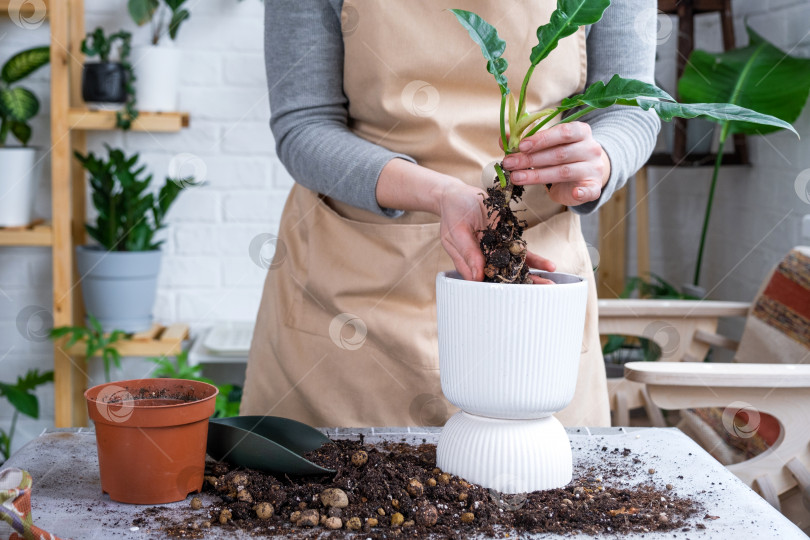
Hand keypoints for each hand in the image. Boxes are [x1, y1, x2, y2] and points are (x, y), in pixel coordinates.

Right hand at [436, 181, 557, 282]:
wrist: (459, 195)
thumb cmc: (453, 214)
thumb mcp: (456, 233)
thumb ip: (468, 253)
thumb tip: (477, 277)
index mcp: (470, 264)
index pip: (485, 282)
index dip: (500, 289)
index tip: (514, 294)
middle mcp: (486, 260)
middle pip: (505, 277)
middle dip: (523, 286)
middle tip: (540, 292)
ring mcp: (498, 250)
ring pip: (516, 267)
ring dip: (533, 276)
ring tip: (549, 283)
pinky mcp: (508, 238)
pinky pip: (522, 251)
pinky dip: (535, 259)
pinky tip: (548, 265)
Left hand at [500, 122, 609, 206]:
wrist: (585, 173)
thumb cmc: (562, 156)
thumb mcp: (546, 146)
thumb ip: (526, 142)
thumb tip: (503, 139)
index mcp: (580, 131)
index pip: (563, 132)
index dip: (541, 139)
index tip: (521, 146)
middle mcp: (590, 148)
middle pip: (559, 153)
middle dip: (531, 159)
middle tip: (509, 163)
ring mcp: (593, 168)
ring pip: (564, 172)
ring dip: (537, 176)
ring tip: (516, 178)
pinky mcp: (594, 186)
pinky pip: (589, 190)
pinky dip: (582, 193)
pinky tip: (574, 193)